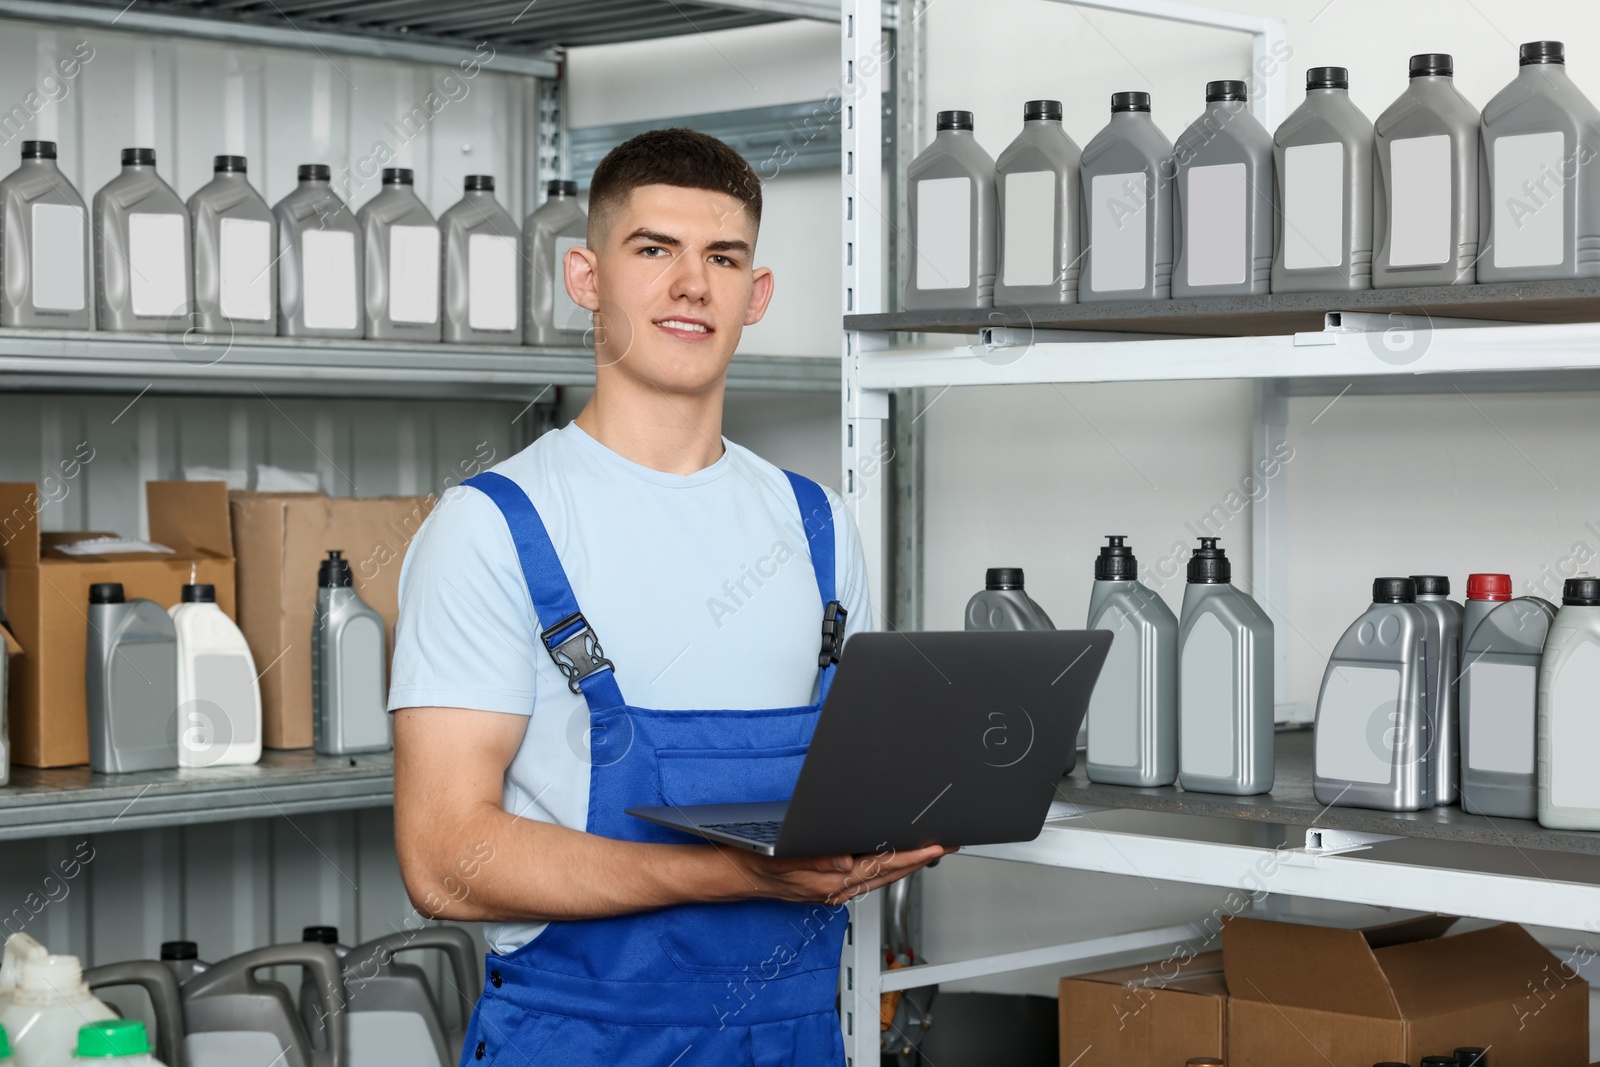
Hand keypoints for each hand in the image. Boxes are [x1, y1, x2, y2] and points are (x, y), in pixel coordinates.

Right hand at [736, 844, 956, 904]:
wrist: (738, 876)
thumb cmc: (757, 862)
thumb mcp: (785, 855)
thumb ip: (818, 859)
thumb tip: (846, 862)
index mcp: (829, 881)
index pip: (880, 867)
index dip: (912, 858)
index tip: (934, 849)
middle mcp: (836, 890)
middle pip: (888, 876)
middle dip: (919, 861)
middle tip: (944, 845)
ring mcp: (833, 891)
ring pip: (880, 878)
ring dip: (905, 865)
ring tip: (926, 850)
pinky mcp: (828, 888)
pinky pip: (865, 880)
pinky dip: (884, 868)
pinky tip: (890, 859)